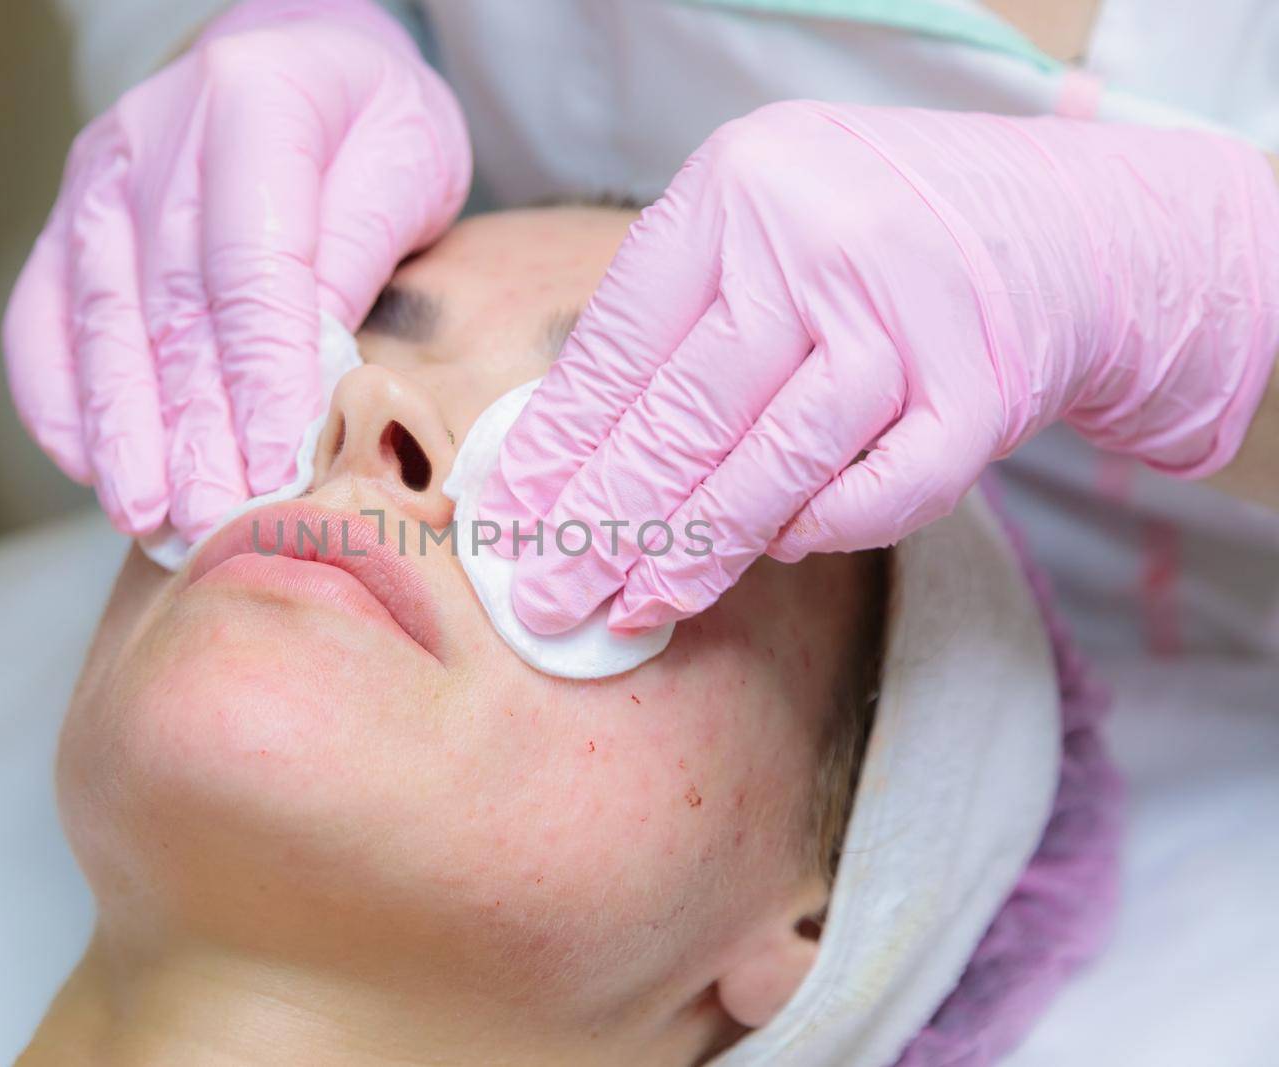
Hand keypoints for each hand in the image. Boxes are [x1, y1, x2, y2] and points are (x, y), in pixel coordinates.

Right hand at [5, 0, 469, 539]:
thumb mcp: (406, 162)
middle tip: (216, 517)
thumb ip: (359, 253)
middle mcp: (156, 135)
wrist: (294, 60)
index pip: (250, 262)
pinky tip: (92, 470)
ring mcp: (96, 178)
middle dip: (191, 426)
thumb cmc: (366, 124)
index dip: (260, 373)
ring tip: (150, 515)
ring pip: (99, 323)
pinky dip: (62, 402)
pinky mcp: (66, 223)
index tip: (277, 462)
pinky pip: (41, 320)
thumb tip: (312, 372)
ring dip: (123, 432)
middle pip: (168, 305)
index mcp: (254, 98)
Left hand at [479, 101, 1278, 632]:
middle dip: (601, 524)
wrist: (1054, 223)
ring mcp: (912, 311)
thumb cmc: (866, 241)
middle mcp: (819, 239)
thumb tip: (560, 466)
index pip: (620, 347)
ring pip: (774, 463)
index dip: (557, 448)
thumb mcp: (755, 237)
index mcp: (736, 190)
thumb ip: (670, 328)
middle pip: (684, 415)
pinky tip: (770, 559)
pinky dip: (823, 531)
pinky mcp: (988, 385)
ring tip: (628, 609)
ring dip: (693, 552)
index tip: (510, 521)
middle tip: (545, 597)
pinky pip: (884, 489)